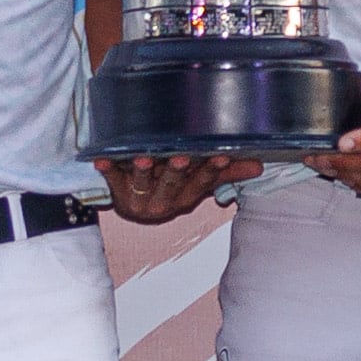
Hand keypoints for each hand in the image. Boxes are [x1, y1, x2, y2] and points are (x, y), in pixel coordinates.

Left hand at [98, 153, 258, 223]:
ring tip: (144, 157)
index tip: (221, 155)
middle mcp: (164, 201)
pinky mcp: (118, 191)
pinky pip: (112, 180)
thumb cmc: (171, 187)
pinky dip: (107, 169)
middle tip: (181, 157)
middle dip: (177, 170)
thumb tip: (258, 165)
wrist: (134, 205)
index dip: (211, 171)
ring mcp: (140, 197)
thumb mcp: (198, 183)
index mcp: (186, 198)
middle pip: (173, 183)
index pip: (202, 184)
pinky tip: (101, 159)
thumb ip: (226, 174)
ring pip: (144, 182)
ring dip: (143, 169)